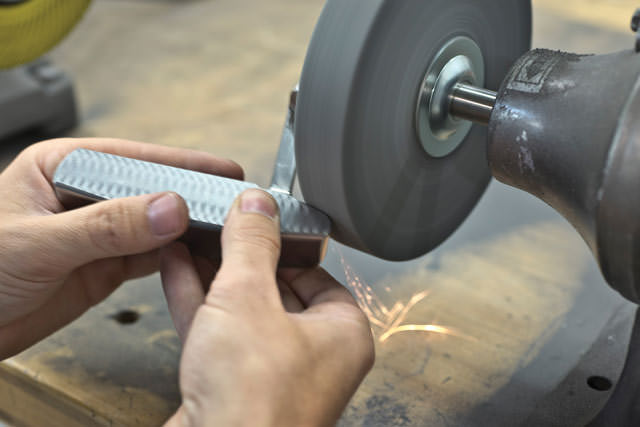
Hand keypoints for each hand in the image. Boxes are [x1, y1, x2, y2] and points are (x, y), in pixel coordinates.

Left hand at [0, 138, 242, 358]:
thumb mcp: (39, 241)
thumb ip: (106, 225)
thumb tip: (170, 208)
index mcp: (63, 169)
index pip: (134, 159)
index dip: (181, 165)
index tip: (222, 172)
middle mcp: (87, 197)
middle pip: (152, 190)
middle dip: (193, 196)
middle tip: (234, 201)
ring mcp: (98, 233)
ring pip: (156, 225)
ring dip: (188, 228)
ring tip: (226, 227)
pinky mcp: (104, 266)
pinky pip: (149, 257)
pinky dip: (174, 258)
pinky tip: (196, 254)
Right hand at [161, 189, 374, 426]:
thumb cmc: (254, 402)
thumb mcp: (249, 298)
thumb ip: (252, 246)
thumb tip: (257, 206)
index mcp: (341, 335)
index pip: (317, 274)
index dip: (284, 245)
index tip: (258, 223)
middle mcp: (312, 358)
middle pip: (276, 290)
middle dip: (241, 257)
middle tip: (220, 225)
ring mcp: (272, 376)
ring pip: (243, 311)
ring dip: (215, 275)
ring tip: (192, 237)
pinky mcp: (234, 389)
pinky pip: (220, 334)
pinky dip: (199, 302)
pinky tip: (177, 269)